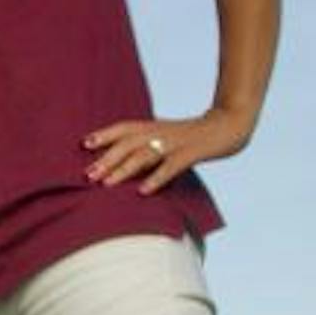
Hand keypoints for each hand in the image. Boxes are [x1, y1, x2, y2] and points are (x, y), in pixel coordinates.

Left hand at [82, 104, 254, 196]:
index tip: (83, 143)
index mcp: (155, 126)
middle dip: (107, 159)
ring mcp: (177, 142)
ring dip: (124, 169)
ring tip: (106, 184)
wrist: (232, 123)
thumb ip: (149, 146)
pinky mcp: (193, 152)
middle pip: (129, 143)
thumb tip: (125, 163)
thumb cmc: (196, 136)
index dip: (105, 134)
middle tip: (87, 175)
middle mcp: (162, 132)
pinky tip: (143, 191)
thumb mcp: (170, 137)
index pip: (125, 127)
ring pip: (145, 154)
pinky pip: (172, 166)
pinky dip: (156, 178)